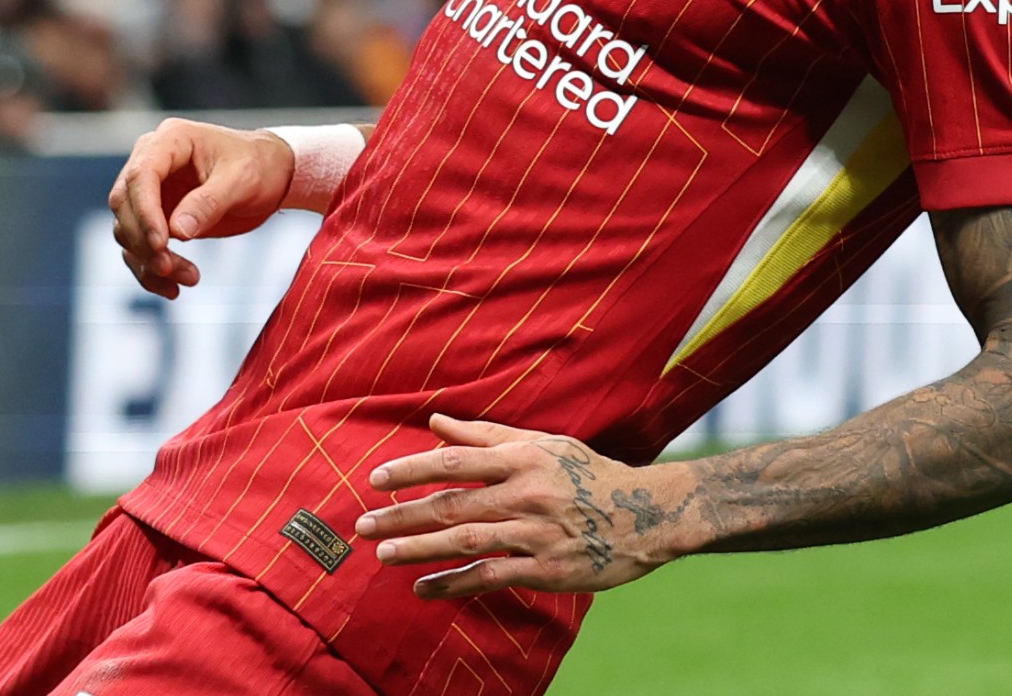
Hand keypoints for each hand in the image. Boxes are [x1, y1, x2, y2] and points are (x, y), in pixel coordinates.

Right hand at [107, 118, 296, 298]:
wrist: (272, 174)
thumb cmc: (259, 165)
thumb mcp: (242, 179)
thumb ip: (209, 203)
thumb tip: (178, 231)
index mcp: (170, 141)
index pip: (141, 175)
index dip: (145, 212)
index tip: (161, 244)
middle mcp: (152, 161)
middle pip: (125, 203)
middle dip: (143, 241)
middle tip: (170, 268)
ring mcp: (151, 190)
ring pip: (127, 229)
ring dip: (149, 259)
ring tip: (189, 278)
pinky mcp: (156, 216)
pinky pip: (139, 246)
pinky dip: (149, 270)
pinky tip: (173, 289)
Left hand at [355, 414, 693, 598]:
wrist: (649, 514)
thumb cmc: (588, 473)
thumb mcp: (542, 443)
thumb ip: (485, 435)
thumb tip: (434, 422)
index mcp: (521, 458)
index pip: (454, 462)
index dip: (411, 469)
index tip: (375, 479)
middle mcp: (525, 493)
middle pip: (451, 505)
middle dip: (402, 515)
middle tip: (362, 525)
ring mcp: (536, 533)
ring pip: (466, 541)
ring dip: (420, 550)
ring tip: (383, 554)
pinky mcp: (547, 569)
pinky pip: (492, 576)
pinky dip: (455, 584)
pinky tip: (424, 589)